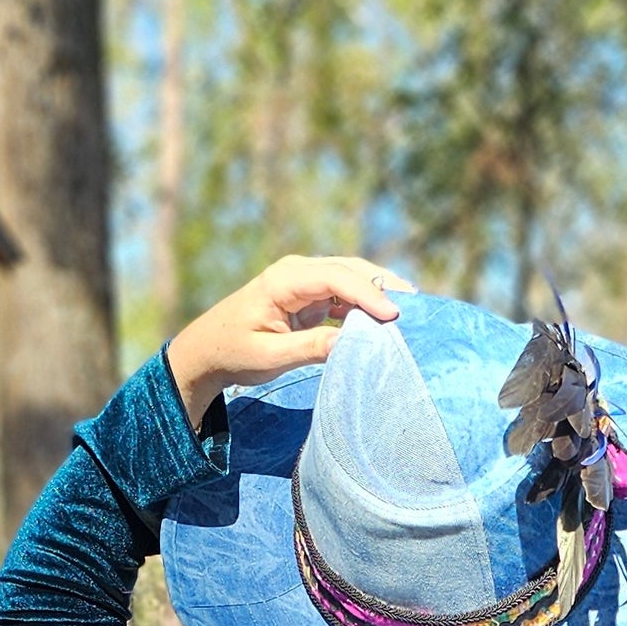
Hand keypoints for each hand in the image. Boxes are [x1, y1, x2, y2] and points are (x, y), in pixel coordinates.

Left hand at [166, 254, 413, 427]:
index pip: (336, 277)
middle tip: (418, 307)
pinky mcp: (311, 297)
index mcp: (284, 280)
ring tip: (410, 314)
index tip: (393, 316)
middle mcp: (298, 273)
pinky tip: (387, 322)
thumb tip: (349, 345)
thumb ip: (308, 348)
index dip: (368, 294)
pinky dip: (367, 307)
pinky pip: (346, 296)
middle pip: (351, 269)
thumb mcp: (268, 356)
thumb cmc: (233, 351)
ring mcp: (306, 283)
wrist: (208, 349)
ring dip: (379, 294)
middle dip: (384, 285)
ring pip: (352, 280)